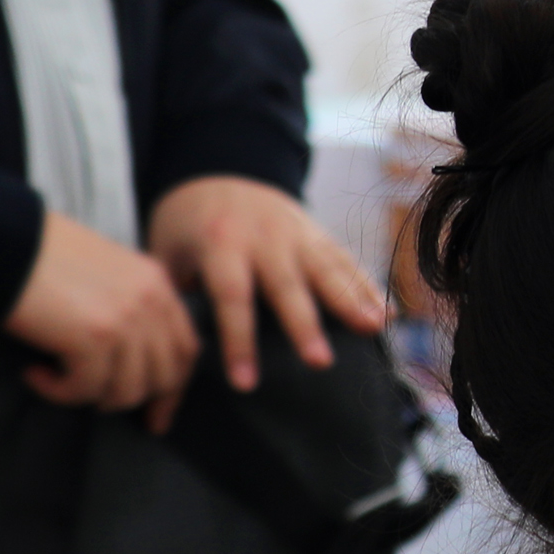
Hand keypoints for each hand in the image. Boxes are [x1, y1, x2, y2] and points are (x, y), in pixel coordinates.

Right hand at [3, 210, 201, 430]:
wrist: (2, 242)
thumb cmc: (42, 257)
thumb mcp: (105, 274)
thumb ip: (130, 308)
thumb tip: (133, 362)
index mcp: (158, 283)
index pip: (186, 349)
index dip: (173, 388)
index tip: (158, 414)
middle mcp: (152, 301)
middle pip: (165, 376)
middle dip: (135, 400)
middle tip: (99, 405)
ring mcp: (126, 320)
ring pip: (127, 390)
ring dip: (90, 396)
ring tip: (59, 380)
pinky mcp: (93, 337)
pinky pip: (85, 389)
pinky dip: (58, 391)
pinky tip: (36, 374)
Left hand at [147, 175, 388, 391]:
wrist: (216, 170)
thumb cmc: (186, 225)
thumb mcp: (165, 252)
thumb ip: (176, 293)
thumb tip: (180, 347)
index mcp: (220, 243)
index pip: (233, 298)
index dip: (239, 341)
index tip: (246, 382)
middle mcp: (264, 238)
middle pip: (288, 286)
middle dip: (305, 326)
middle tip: (319, 363)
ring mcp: (297, 232)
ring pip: (327, 269)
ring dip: (352, 301)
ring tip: (373, 330)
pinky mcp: (318, 233)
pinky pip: (347, 261)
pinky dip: (369, 287)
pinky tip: (387, 315)